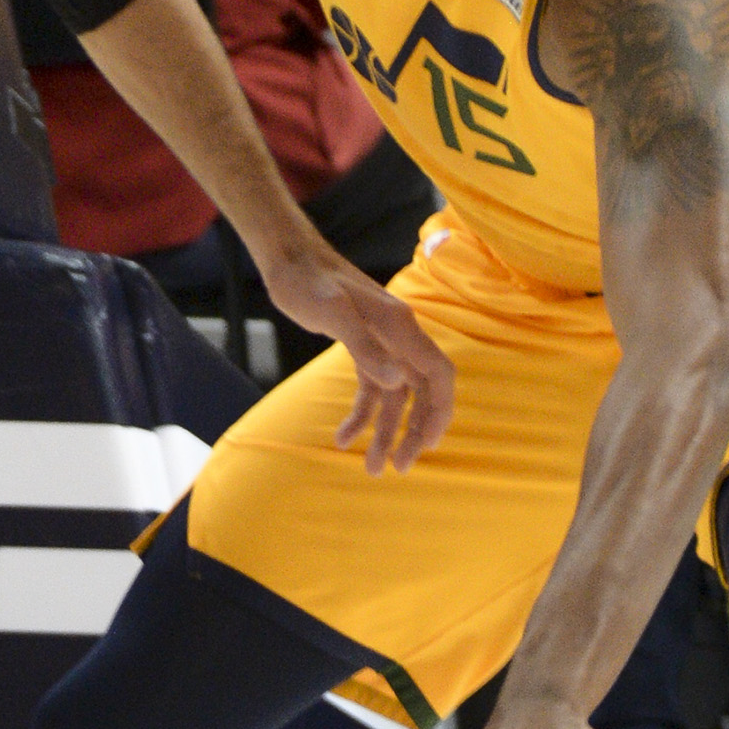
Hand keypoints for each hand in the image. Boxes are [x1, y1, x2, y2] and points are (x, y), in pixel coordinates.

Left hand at [258, 251, 454, 472]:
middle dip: (414, 432)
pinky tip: (342, 439)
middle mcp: (398, 336)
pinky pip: (371, 388)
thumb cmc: (308, 282)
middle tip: (398, 468)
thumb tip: (398, 381)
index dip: (440, 411)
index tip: (430, 446)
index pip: (438, 374)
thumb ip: (365, 348)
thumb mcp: (333, 314)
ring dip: (386, 432)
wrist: (288, 259)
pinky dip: (361, 414)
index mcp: (401, 328)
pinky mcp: (360, 346)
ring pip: (395, 396)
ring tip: (373, 469)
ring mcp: (381, 342)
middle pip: (421, 392)